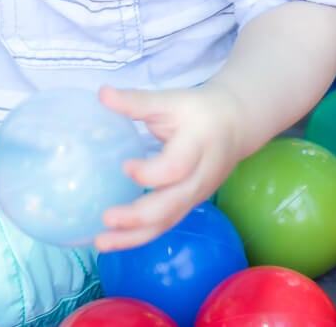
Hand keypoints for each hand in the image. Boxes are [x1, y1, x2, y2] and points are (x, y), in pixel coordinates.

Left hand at [93, 83, 244, 252]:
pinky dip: (139, 235)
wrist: (235, 125)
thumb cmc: (197, 110)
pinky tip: (113, 239)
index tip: (125, 166)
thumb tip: (101, 93)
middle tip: (106, 218)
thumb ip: (137, 101)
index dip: (151, 172)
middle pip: (172, 206)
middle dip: (139, 216)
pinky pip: (164, 224)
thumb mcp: (170, 99)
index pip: (177, 168)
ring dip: (134, 236)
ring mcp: (194, 196)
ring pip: (167, 222)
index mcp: (197, 146)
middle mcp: (198, 178)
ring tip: (101, 243)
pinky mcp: (187, 204)